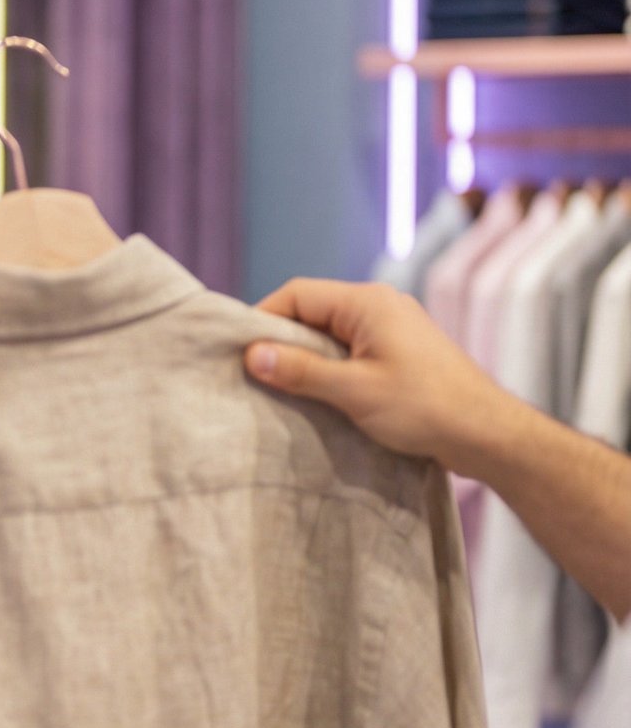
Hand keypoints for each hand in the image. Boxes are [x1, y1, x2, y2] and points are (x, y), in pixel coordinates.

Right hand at [242, 279, 522, 475]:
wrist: (487, 433)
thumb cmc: (424, 408)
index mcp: (367, 302)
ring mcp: (393, 327)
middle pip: (313, 311)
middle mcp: (380, 304)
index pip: (297, 294)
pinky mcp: (401, 351)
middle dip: (283, 340)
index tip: (239, 353)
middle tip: (256, 375)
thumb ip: (301, 371)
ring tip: (285, 389)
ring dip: (307, 358)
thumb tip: (250, 354)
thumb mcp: (354, 392)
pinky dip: (331, 367)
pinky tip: (322, 396)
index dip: (263, 319)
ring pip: (331, 332)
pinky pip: (352, 349)